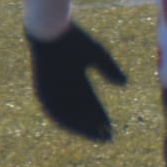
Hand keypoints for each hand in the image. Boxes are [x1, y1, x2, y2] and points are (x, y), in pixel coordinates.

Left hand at [26, 24, 129, 140]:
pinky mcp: (42, 91)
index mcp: (76, 77)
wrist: (51, 30)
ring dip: (83, 127)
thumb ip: (109, 70)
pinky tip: (82, 128)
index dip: (100, 115)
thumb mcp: (97, 55)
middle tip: (108, 136)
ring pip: (69, 115)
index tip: (111, 126)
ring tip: (98, 135)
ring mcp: (52, 90)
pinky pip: (55, 112)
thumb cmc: (74, 39)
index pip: (90, 103)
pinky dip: (69, 121)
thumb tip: (124, 84)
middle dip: (94, 125)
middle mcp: (63, 88)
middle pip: (80, 112)